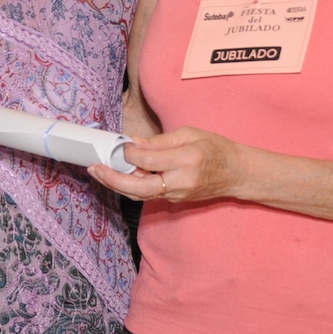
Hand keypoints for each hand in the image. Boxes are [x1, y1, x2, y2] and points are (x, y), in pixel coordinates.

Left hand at [88, 126, 246, 203]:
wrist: (237, 173)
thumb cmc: (216, 149)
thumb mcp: (190, 134)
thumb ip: (160, 141)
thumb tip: (135, 144)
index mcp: (187, 160)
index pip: (149, 160)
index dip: (130, 153)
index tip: (120, 145)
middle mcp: (181, 181)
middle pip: (140, 187)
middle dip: (113, 179)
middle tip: (95, 168)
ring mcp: (178, 194)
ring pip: (140, 194)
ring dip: (117, 185)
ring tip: (99, 173)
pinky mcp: (175, 200)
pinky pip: (148, 194)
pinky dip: (131, 186)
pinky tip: (118, 176)